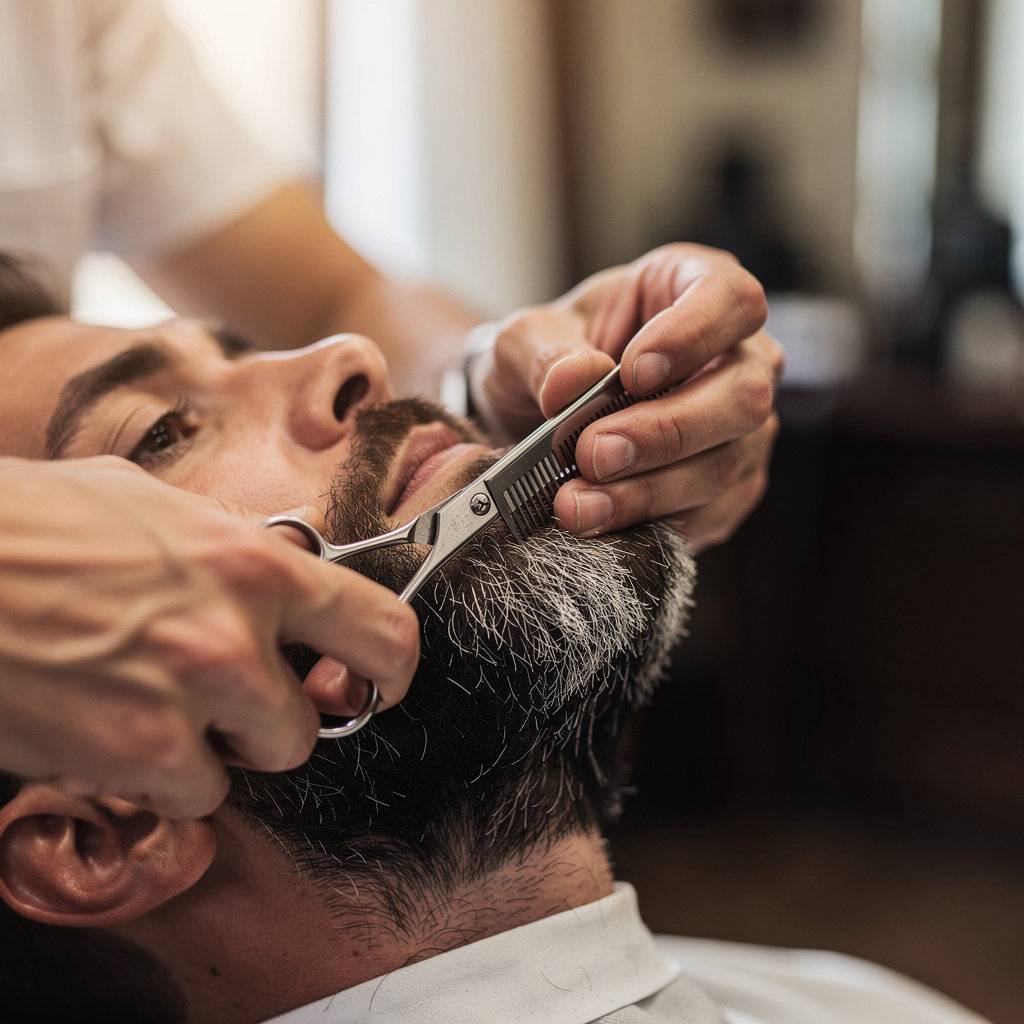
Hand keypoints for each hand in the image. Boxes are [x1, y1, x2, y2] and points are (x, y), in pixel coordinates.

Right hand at [0, 457, 418, 817]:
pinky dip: (162, 780)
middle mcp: (239, 634)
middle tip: (234, 703)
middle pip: (315, 721)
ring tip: (158, 707)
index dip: (391, 668)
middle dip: (278, 719)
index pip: (384, 630)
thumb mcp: (157, 505)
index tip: (377, 682)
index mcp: (258, 563)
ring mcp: (192, 699)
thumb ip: (233, 544)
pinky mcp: (139, 756)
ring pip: (255, 764)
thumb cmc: (37, 522)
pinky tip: (115, 731)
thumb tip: (279, 560)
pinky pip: (191, 796)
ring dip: (218, 750)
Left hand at [468, 244, 783, 551]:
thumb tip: (573, 382)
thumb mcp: (523, 340)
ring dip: (649, 491)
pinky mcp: (731, 487)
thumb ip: (542, 352)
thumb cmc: (546, 358)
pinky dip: (655, 523)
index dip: (693, 335)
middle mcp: (737, 356)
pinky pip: (712, 513)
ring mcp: (743, 427)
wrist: (536, 418)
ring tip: (576, 504)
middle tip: (591, 453)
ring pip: (727, 463)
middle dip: (665, 431)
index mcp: (694, 287)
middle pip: (743, 393)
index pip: (731, 299)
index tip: (631, 372)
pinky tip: (603, 524)